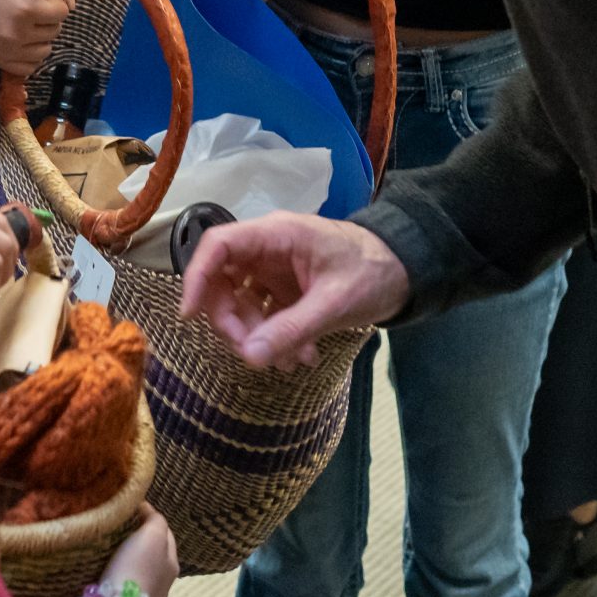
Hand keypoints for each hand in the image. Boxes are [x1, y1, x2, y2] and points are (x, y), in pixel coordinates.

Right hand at [0, 0, 72, 76]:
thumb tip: (71, 5)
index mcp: (25, 9)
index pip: (62, 12)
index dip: (54, 0)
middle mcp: (14, 35)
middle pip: (54, 32)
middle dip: (48, 18)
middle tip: (31, 6)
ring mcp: (2, 51)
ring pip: (44, 51)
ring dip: (40, 37)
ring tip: (25, 21)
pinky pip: (28, 67)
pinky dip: (28, 54)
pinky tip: (19, 38)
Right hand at [98, 505, 178, 596]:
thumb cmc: (137, 567)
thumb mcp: (152, 535)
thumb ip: (155, 520)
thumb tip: (147, 509)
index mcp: (173, 564)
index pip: (166, 534)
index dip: (151, 518)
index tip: (132, 509)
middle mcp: (164, 583)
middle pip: (154, 554)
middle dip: (140, 541)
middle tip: (121, 529)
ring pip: (140, 571)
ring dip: (130, 560)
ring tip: (112, 550)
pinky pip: (126, 585)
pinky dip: (120, 576)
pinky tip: (109, 572)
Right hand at [180, 213, 409, 368]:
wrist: (407, 271)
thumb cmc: (374, 272)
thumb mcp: (334, 304)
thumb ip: (291, 328)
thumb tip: (249, 356)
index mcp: (276, 235)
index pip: (218, 245)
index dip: (196, 277)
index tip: (189, 316)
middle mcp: (268, 248)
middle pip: (223, 280)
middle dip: (231, 321)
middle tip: (251, 352)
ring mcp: (275, 269)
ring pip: (241, 302)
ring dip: (256, 336)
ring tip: (289, 362)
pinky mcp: (285, 288)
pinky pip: (264, 313)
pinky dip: (275, 338)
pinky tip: (301, 357)